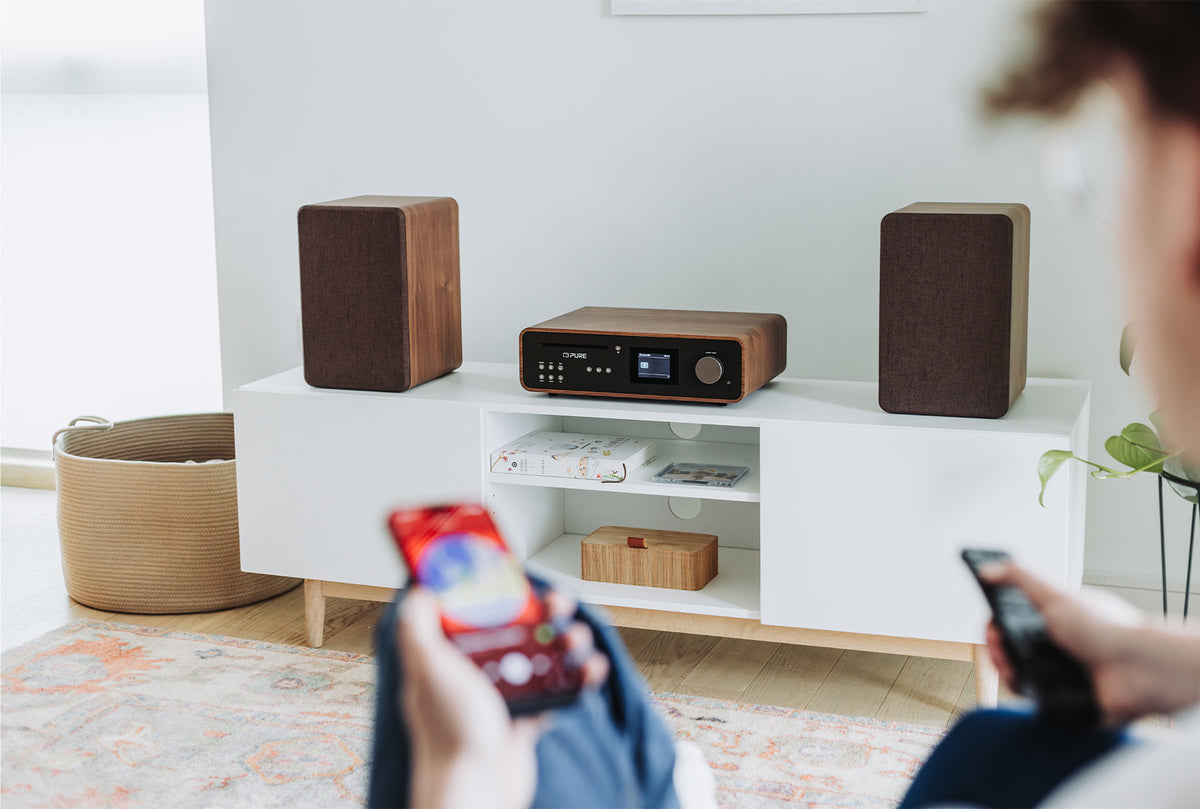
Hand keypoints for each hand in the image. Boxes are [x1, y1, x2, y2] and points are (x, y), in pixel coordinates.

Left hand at [399, 586, 608, 808]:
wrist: (477, 789)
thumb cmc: (450, 732)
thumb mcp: (429, 668)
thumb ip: (418, 629)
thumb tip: (419, 593)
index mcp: (448, 658)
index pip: (470, 612)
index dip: (493, 591)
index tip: (514, 575)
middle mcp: (474, 675)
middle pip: (513, 630)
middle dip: (539, 613)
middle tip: (556, 603)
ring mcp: (500, 698)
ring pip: (539, 657)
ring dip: (564, 642)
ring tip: (575, 638)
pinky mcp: (524, 721)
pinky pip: (557, 691)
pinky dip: (577, 679)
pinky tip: (589, 669)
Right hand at [981, 562, 1199, 723]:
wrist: (1138, 671)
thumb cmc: (1109, 630)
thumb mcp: (1055, 593)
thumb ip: (1019, 576)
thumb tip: (988, 569)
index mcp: (1057, 616)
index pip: (1014, 616)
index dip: (997, 622)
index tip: (992, 627)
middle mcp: (1058, 642)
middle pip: (1011, 645)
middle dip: (998, 648)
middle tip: (1001, 649)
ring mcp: (1061, 669)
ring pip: (1017, 671)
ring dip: (1008, 670)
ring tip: (1014, 668)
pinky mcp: (1065, 695)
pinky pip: (1033, 696)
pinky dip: (1027, 690)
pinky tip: (1030, 683)